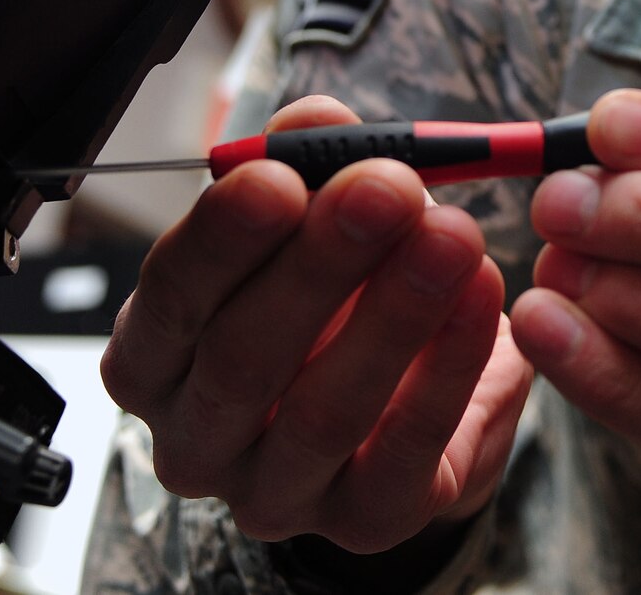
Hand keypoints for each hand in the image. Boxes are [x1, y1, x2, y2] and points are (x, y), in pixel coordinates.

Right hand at [100, 96, 533, 556]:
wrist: (403, 402)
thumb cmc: (332, 299)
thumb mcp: (312, 220)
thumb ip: (310, 163)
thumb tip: (318, 119)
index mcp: (157, 355)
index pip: (169, 298)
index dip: (219, 237)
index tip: (277, 177)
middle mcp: (197, 438)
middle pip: (242, 357)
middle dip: (319, 264)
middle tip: (387, 188)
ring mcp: (275, 493)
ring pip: (324, 411)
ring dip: (396, 313)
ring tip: (454, 234)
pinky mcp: (364, 520)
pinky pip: (409, 449)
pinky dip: (450, 368)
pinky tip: (484, 297)